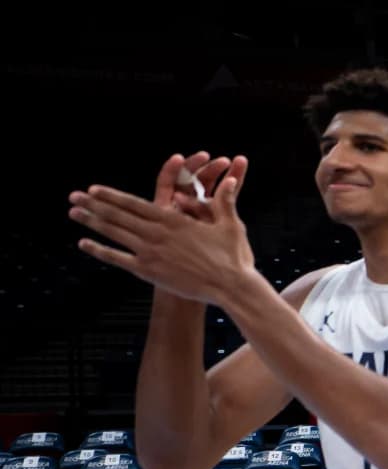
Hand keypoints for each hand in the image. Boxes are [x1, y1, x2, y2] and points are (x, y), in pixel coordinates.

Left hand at [71, 154, 257, 303]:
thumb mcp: (230, 225)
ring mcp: (150, 252)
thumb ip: (224, 202)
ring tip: (74, 213)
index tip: (94, 190)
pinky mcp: (148, 271)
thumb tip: (231, 182)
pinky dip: (99, 251)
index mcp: (172, 219)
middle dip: (93, 204)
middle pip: (117, 215)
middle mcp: (156, 233)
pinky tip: (84, 244)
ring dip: (91, 222)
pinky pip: (117, 259)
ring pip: (113, 233)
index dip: (111, 195)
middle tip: (74, 197)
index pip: (134, 203)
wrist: (231, 286)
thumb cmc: (232, 256)